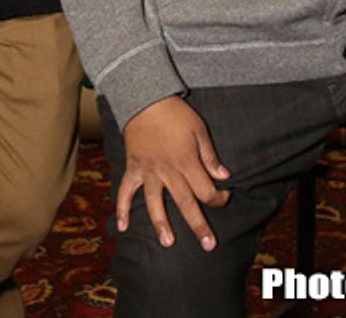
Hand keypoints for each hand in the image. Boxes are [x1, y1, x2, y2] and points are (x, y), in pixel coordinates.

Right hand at [117, 96, 230, 249]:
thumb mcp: (199, 130)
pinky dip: (122, 208)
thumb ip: (210, 156)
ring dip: (161, 223)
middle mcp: (168, 170)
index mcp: (186, 161)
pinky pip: (126, 190)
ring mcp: (148, 171)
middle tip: (208, 245)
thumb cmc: (176, 113)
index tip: (224, 199)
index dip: (218, 198)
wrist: (146, 100)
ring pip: (155, 202)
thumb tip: (223, 176)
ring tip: (168, 243)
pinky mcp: (133, 167)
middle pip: (185, 202)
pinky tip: (122, 227)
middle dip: (198, 224)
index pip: (206, 189)